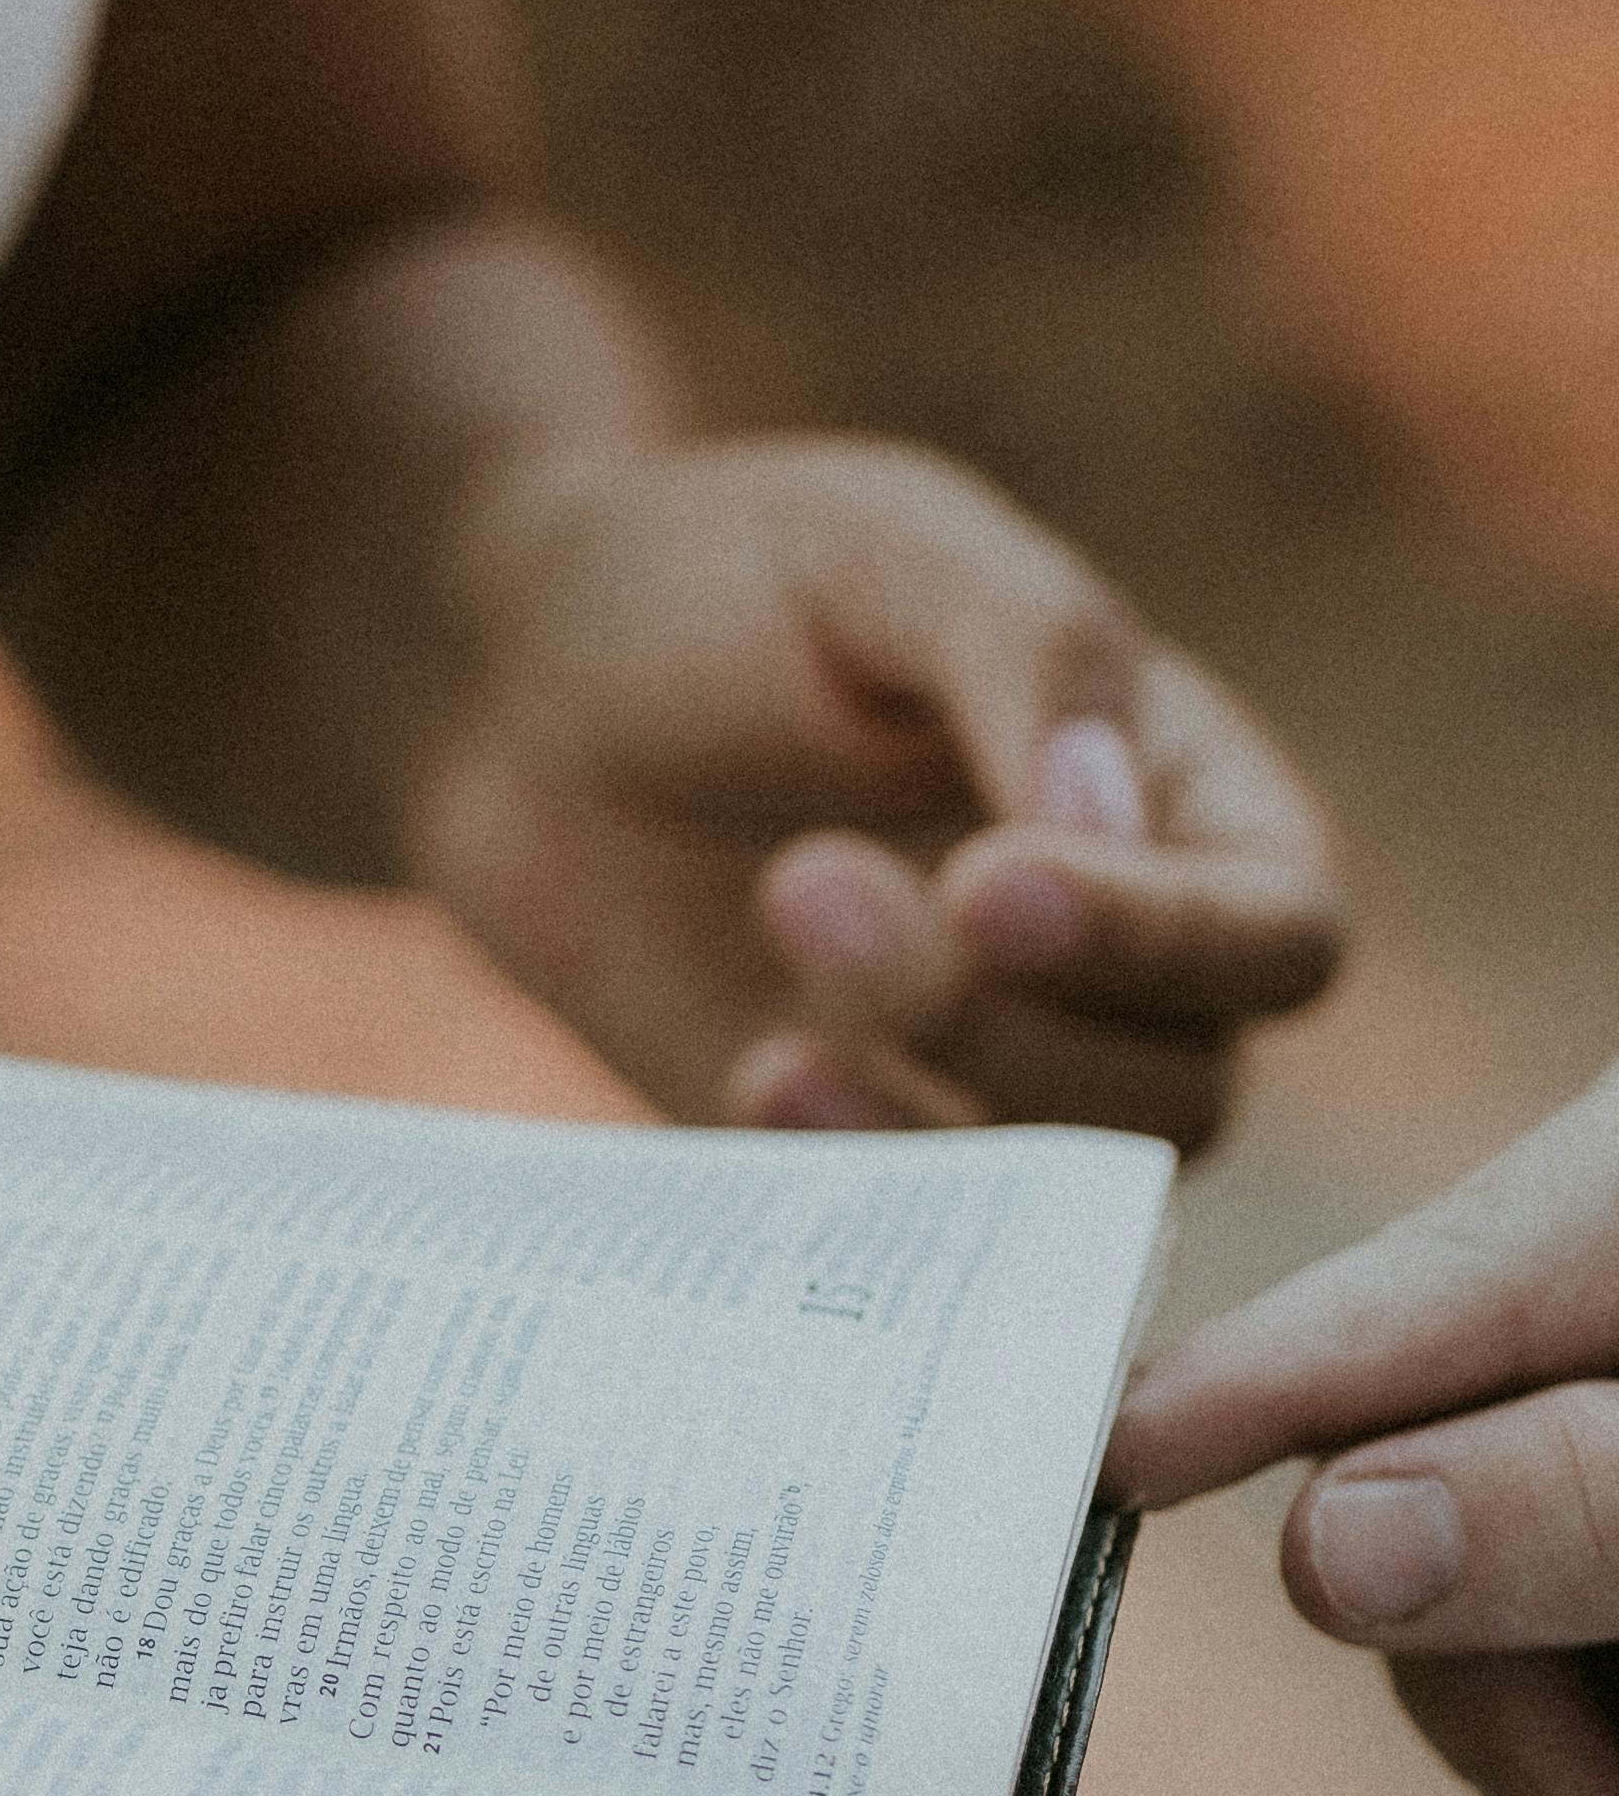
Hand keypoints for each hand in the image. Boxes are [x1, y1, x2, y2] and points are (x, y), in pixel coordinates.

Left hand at [406, 432, 1343, 1142]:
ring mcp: (988, 1085)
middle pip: (1175, 1097)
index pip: (1274, 938)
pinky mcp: (849, 1157)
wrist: (520, 685)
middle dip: (1001, 1021)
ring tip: (772, 936)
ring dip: (920, 1100)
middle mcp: (1124, 976)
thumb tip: (1112, 816)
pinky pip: (899, 1241)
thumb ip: (1033, 655)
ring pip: (1052, 1198)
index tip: (988, 881)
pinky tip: (754, 1074)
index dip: (1162, 942)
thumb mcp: (892, 553)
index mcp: (1188, 811)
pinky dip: (843, 1180)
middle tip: (805, 878)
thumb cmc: (736, 582)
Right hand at [1112, 1065, 1618, 1795]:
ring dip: (1561, 1715)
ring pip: (1518, 1550)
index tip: (1105, 1458)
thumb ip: (1582, 1497)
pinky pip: (1578, 1579)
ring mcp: (1609, 1370)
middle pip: (1448, 1472)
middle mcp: (1596, 1268)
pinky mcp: (1612, 1474)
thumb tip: (1319, 1552)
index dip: (1240, 1399)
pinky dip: (1597, 1685)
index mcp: (1609, 1200)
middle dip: (1491, 1672)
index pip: (1388, 1309)